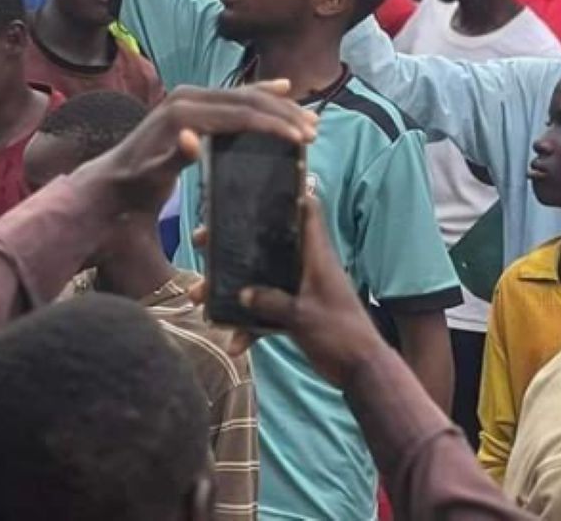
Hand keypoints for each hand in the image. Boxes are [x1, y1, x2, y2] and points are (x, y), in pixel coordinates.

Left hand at [74, 81, 318, 218]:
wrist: (109, 182)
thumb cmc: (133, 186)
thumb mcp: (151, 177)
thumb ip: (173, 158)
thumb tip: (193, 138)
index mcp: (183, 112)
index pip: (239, 114)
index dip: (274, 124)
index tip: (303, 138)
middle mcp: (187, 97)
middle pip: (246, 99)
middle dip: (284, 113)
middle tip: (315, 129)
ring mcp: (188, 98)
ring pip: (244, 95)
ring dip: (278, 105)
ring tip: (309, 117)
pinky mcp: (190, 104)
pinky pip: (233, 97)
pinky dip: (260, 94)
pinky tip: (281, 88)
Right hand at [190, 196, 386, 388]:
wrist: (361, 372)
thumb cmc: (339, 334)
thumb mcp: (302, 316)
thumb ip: (271, 302)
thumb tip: (241, 293)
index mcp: (316, 256)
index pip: (307, 211)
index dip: (288, 194)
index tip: (256, 188)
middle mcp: (306, 268)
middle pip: (267, 245)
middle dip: (233, 246)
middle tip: (202, 243)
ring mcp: (300, 291)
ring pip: (259, 281)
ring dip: (231, 291)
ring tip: (199, 298)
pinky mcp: (296, 315)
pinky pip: (266, 313)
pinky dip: (250, 327)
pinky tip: (235, 345)